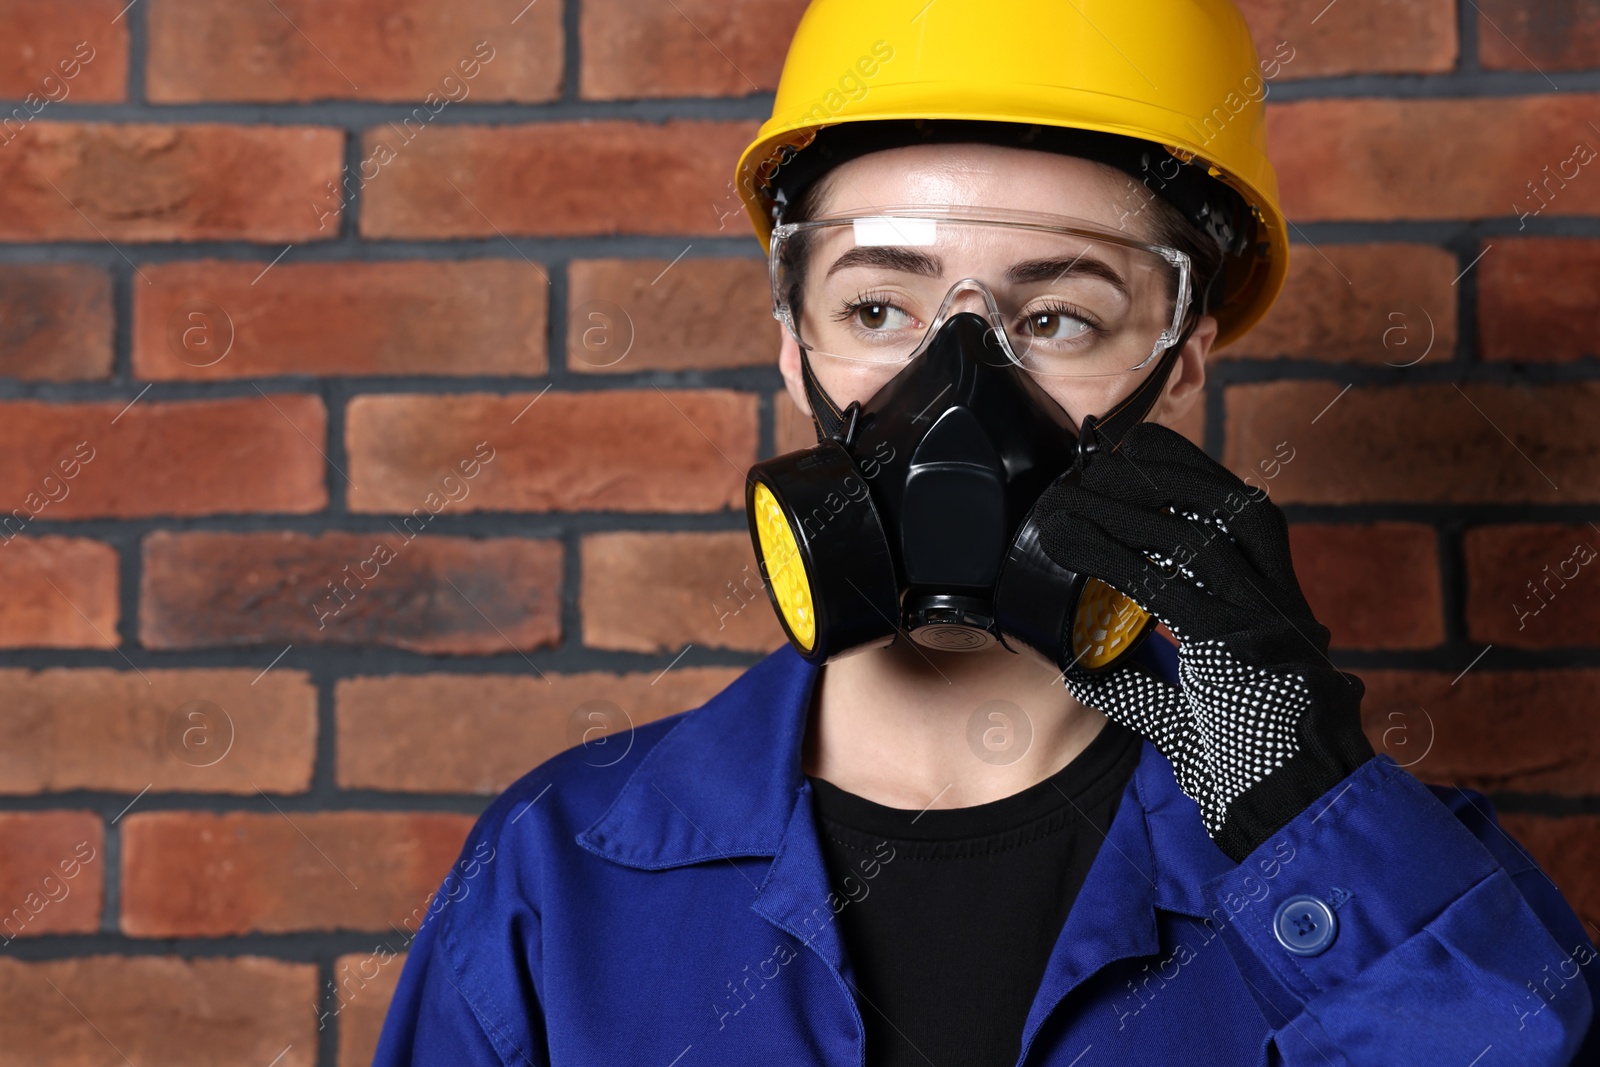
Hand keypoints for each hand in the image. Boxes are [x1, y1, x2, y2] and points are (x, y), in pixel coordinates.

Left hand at [1032, 419, 1374, 861]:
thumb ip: (1140, 687)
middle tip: (1096, 462)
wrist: (1293, 819)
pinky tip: (1075, 544)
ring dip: (1127, 510)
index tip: (1138, 448)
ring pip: (1198, 538)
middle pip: (1231, 507)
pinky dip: (1118, 560)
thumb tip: (1080, 669)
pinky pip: (1174, 589)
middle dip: (1160, 475)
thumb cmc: (1245, 771)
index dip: (1190, 474)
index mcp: (1276, 609)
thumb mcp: (1187, 716)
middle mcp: (1281, 606)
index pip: (1242, 515)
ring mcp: (1267, 625)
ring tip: (1072, 497)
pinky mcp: (1242, 652)